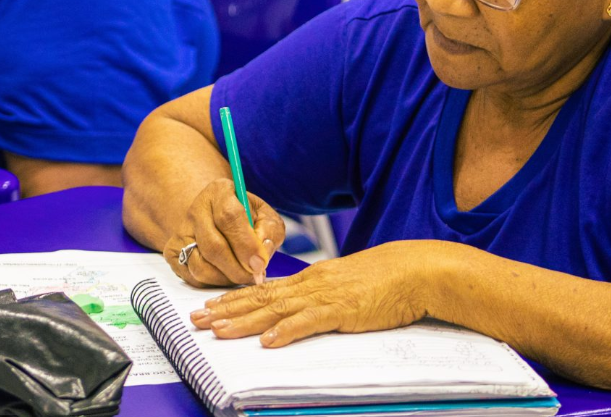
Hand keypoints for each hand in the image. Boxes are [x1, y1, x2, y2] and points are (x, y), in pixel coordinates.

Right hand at [164, 177, 285, 287]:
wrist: (215, 218)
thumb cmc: (246, 218)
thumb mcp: (264, 216)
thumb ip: (270, 231)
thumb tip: (263, 252)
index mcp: (219, 191)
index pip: (229, 216)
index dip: (246, 244)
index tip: (260, 263)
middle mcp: (195, 210)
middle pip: (214, 246)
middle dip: (238, 268)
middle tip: (255, 277)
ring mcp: (181, 232)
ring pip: (201, 266)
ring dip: (226, 278)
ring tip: (242, 275)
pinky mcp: (172, 252)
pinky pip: (193, 277)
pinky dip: (214, 283)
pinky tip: (227, 275)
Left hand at [188, 240, 435, 347]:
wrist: (415, 270)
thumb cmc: (386, 278)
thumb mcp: (346, 283)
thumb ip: (323, 294)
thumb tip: (305, 308)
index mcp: (311, 278)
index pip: (263, 288)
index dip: (234, 298)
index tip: (210, 307)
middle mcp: (311, 284)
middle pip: (259, 297)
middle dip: (225, 310)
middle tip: (195, 320)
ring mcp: (325, 296)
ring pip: (275, 309)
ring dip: (244, 321)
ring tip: (217, 331)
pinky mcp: (343, 310)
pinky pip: (310, 322)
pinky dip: (287, 331)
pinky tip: (269, 341)